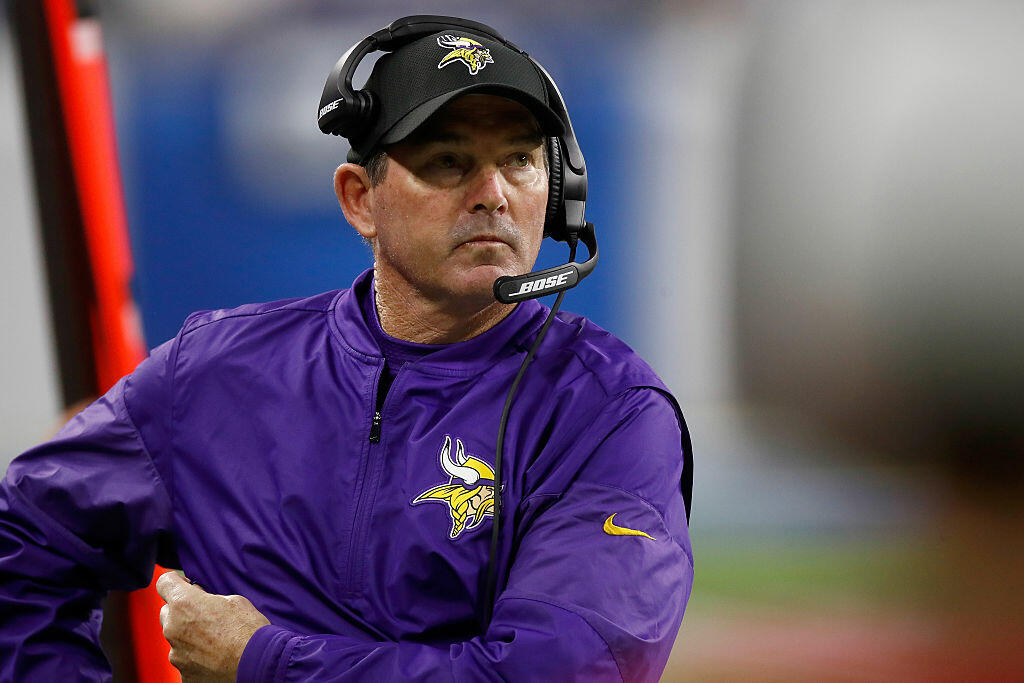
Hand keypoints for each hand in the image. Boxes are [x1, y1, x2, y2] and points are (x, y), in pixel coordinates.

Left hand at [155, 571, 270, 681]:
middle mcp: (174, 628)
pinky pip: (185, 659)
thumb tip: (201, 601)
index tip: (186, 586)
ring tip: (215, 640)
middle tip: (204, 614)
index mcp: (185, 604)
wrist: (259, 662)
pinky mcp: (184, 674)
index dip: (175, 582)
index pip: (164, 583)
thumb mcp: (233, 600)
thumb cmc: (249, 629)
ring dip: (189, 635)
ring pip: (176, 638)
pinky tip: (216, 656)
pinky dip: (196, 656)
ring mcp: (177, 654)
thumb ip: (209, 599)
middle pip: (167, 612)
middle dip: (181, 610)